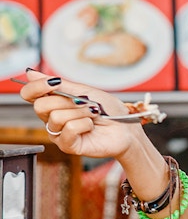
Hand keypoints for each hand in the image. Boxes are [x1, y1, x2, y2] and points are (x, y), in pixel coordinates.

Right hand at [19, 70, 140, 158]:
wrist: (126, 127)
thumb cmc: (108, 109)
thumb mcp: (84, 91)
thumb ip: (59, 84)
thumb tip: (31, 73)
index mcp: (54, 103)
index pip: (30, 94)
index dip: (37, 86)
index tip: (54, 82)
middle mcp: (53, 118)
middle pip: (40, 106)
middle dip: (67, 101)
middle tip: (84, 103)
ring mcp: (59, 133)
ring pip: (56, 117)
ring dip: (81, 112)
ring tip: (93, 115)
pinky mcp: (68, 145)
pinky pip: (69, 129)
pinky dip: (84, 124)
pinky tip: (91, 126)